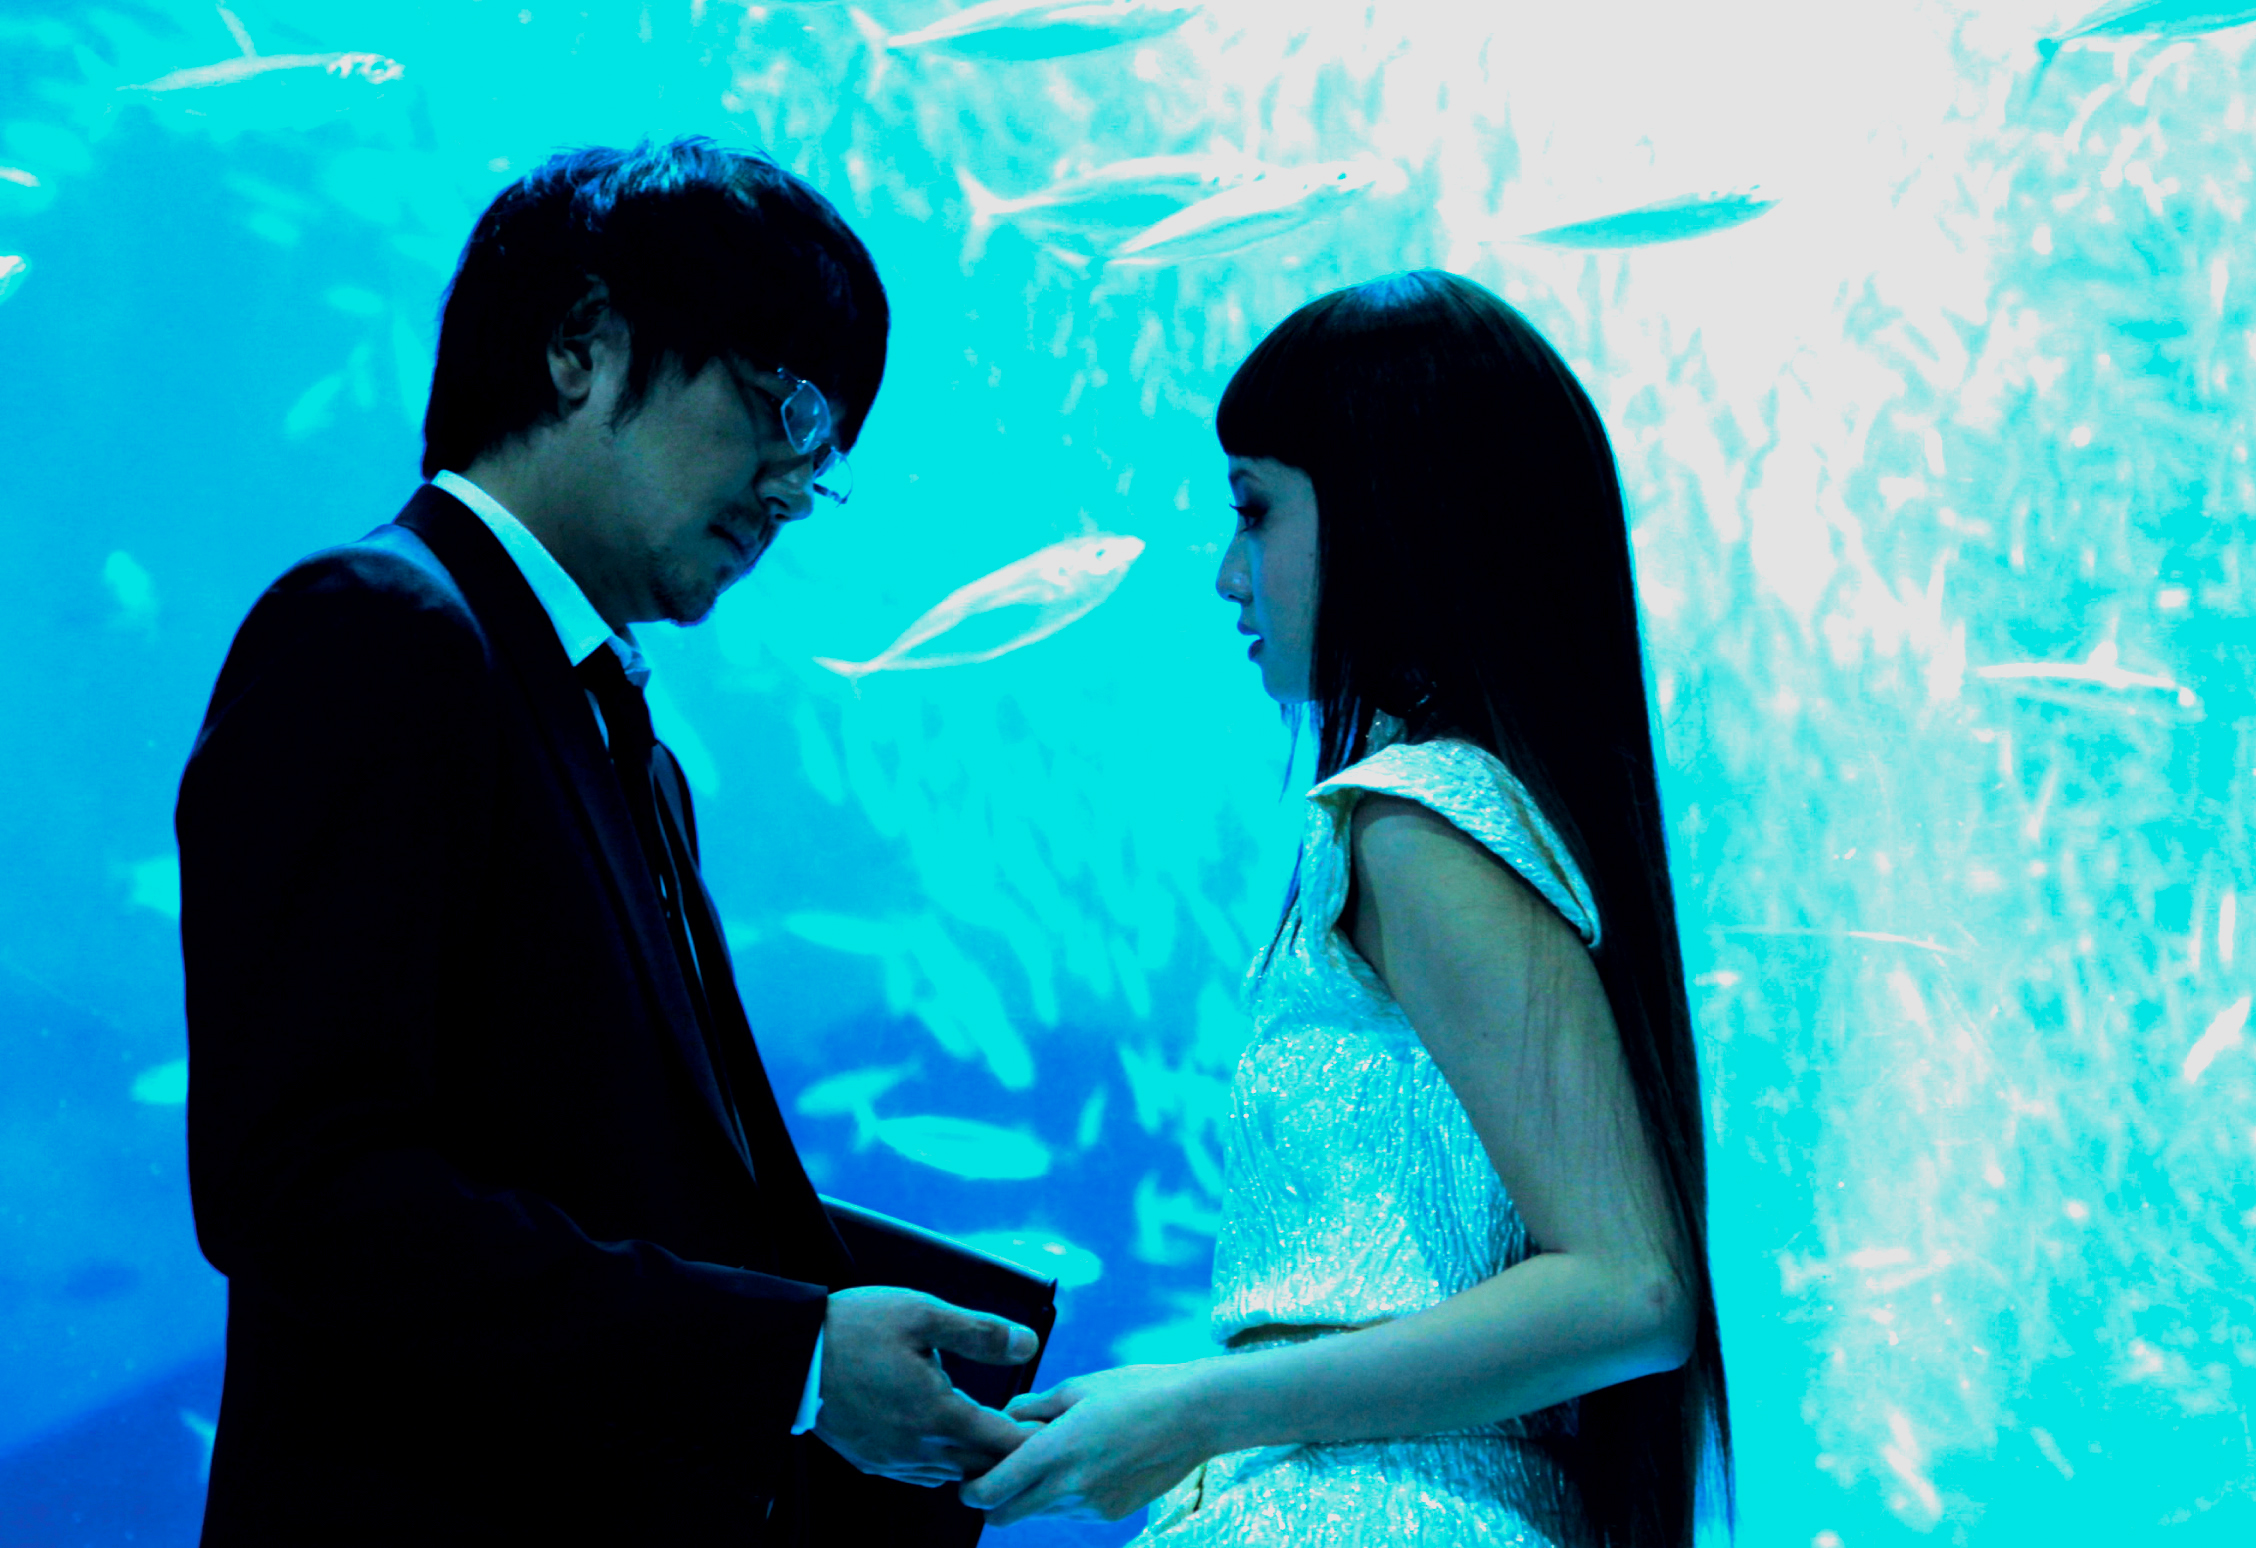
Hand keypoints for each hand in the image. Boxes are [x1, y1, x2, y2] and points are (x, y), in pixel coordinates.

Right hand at [812, 1286, 1039, 1486]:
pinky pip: (918, 1475)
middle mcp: (917, 1448)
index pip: (1003, 1444)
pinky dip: (939, 1461)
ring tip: (984, 1427)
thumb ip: (979, 1332)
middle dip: (1004, 1449)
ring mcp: (891, 1461)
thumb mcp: (922, 1313)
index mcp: (937, 1414)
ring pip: (950, 1473)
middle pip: (980, 1466)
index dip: (1030, 1436)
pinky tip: (939, 1435)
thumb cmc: (855, 1327)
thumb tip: (1029, 1344)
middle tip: (1022, 1425)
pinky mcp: (869, 1462)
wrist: (791, 1356)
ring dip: (971, 1456)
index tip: (1045, 1424)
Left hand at [958, 1362, 1220, 1524]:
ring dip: (1032, 1495)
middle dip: (992, 1500)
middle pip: (1005, 1515)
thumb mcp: (1078, 1386)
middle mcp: (1069, 1487)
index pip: (991, 1490)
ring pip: (1038, 1514)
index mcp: (1054, 1451)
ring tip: (1053, 1456)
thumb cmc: (1136, 1390)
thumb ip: (1032, 1407)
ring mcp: (1091, 1506)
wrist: (1195, 1416)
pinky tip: (1086, 1463)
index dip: (970, 1489)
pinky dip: (1065, 1495)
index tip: (967, 1478)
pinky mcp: (1111, 1513)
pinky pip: (1071, 1511)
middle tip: (1000, 1471)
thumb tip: (1003, 1418)